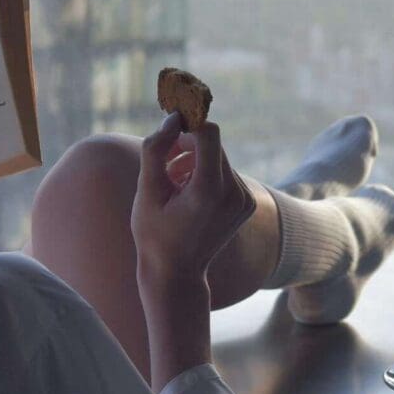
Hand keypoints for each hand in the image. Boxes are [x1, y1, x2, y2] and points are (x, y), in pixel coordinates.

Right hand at [132, 114, 255, 295]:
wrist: (177, 274)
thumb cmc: (154, 233)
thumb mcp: (146, 191)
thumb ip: (155, 150)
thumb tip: (172, 119)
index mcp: (208, 191)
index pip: (208, 133)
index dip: (188, 123)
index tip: (170, 126)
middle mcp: (233, 193)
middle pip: (213, 143)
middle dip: (187, 146)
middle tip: (165, 165)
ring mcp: (244, 199)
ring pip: (219, 156)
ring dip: (194, 161)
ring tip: (174, 187)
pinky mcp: (247, 203)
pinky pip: (226, 172)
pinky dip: (206, 174)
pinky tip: (189, 196)